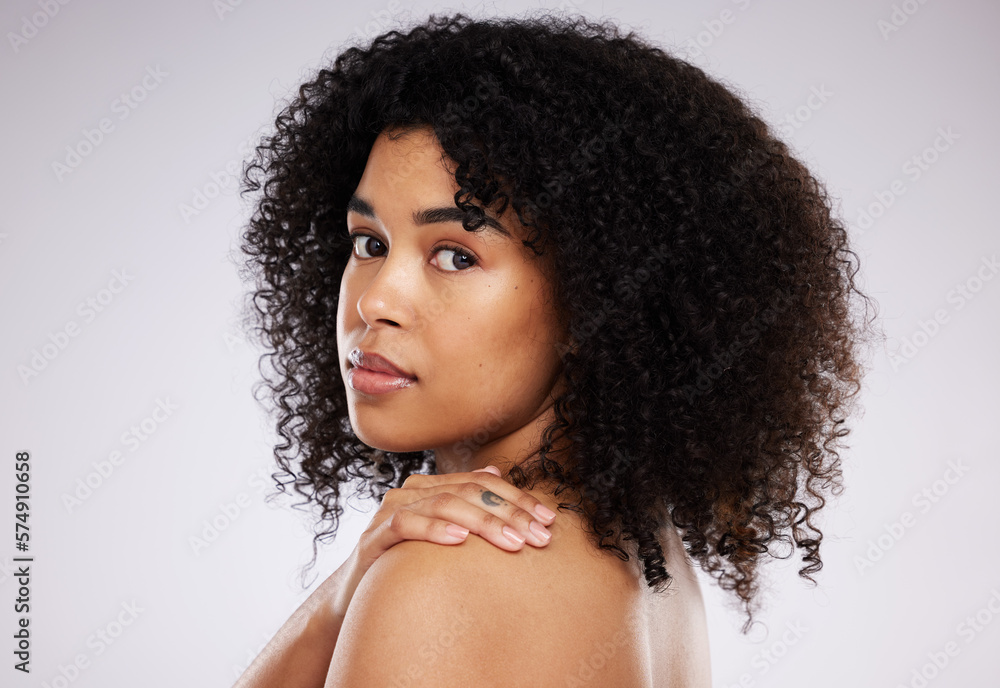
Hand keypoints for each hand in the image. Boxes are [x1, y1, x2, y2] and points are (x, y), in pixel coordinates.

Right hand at [329, 465, 556, 618]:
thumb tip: (496, 472)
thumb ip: (465, 503)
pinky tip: (460, 541)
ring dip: (483, 522)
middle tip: (539, 537)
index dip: (518, 499)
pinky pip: (405, 525)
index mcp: (431, 487)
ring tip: (513, 542)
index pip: (482, 483)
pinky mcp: (373, 538)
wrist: (355, 597)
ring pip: (443, 504)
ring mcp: (389, 512)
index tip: (549, 519)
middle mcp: (411, 492)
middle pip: (468, 492)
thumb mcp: (442, 534)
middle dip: (509, 514)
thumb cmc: (407, 564)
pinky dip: (435, 530)